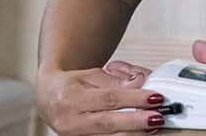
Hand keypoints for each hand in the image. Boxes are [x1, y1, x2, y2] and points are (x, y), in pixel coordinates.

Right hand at [36, 61, 164, 134]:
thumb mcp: (91, 74)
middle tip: (158, 116)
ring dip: (133, 133)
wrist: (47, 97)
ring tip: (153, 125)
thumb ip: (116, 80)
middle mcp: (69, 121)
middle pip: (108, 122)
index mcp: (70, 98)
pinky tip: (138, 134)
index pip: (109, 98)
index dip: (134, 99)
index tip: (155, 97)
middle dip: (136, 121)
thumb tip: (140, 83)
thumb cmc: (71, 84)